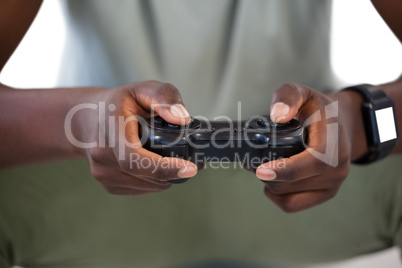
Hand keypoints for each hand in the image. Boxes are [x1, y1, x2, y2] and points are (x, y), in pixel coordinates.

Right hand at [71, 80, 197, 194]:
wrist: (87, 119)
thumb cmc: (117, 104)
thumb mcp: (141, 89)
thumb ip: (164, 97)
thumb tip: (182, 118)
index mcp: (110, 132)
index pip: (136, 159)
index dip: (165, 167)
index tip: (190, 168)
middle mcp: (102, 157)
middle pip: (147, 176)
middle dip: (175, 171)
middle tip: (194, 161)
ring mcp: (103, 174)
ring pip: (147, 186)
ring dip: (165, 177)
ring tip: (173, 158)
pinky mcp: (109, 185)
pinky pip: (141, 189)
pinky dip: (154, 181)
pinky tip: (154, 163)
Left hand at [256, 83, 365, 211]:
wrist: (343, 124)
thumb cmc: (319, 110)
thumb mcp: (304, 93)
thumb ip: (288, 96)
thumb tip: (277, 115)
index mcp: (334, 144)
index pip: (312, 164)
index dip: (285, 170)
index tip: (260, 171)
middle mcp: (337, 168)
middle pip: (291, 184)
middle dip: (267, 174)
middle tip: (253, 160)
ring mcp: (333, 185)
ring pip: (288, 198)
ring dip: (271, 185)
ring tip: (266, 167)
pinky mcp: (325, 194)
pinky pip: (293, 205)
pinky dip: (278, 196)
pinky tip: (275, 179)